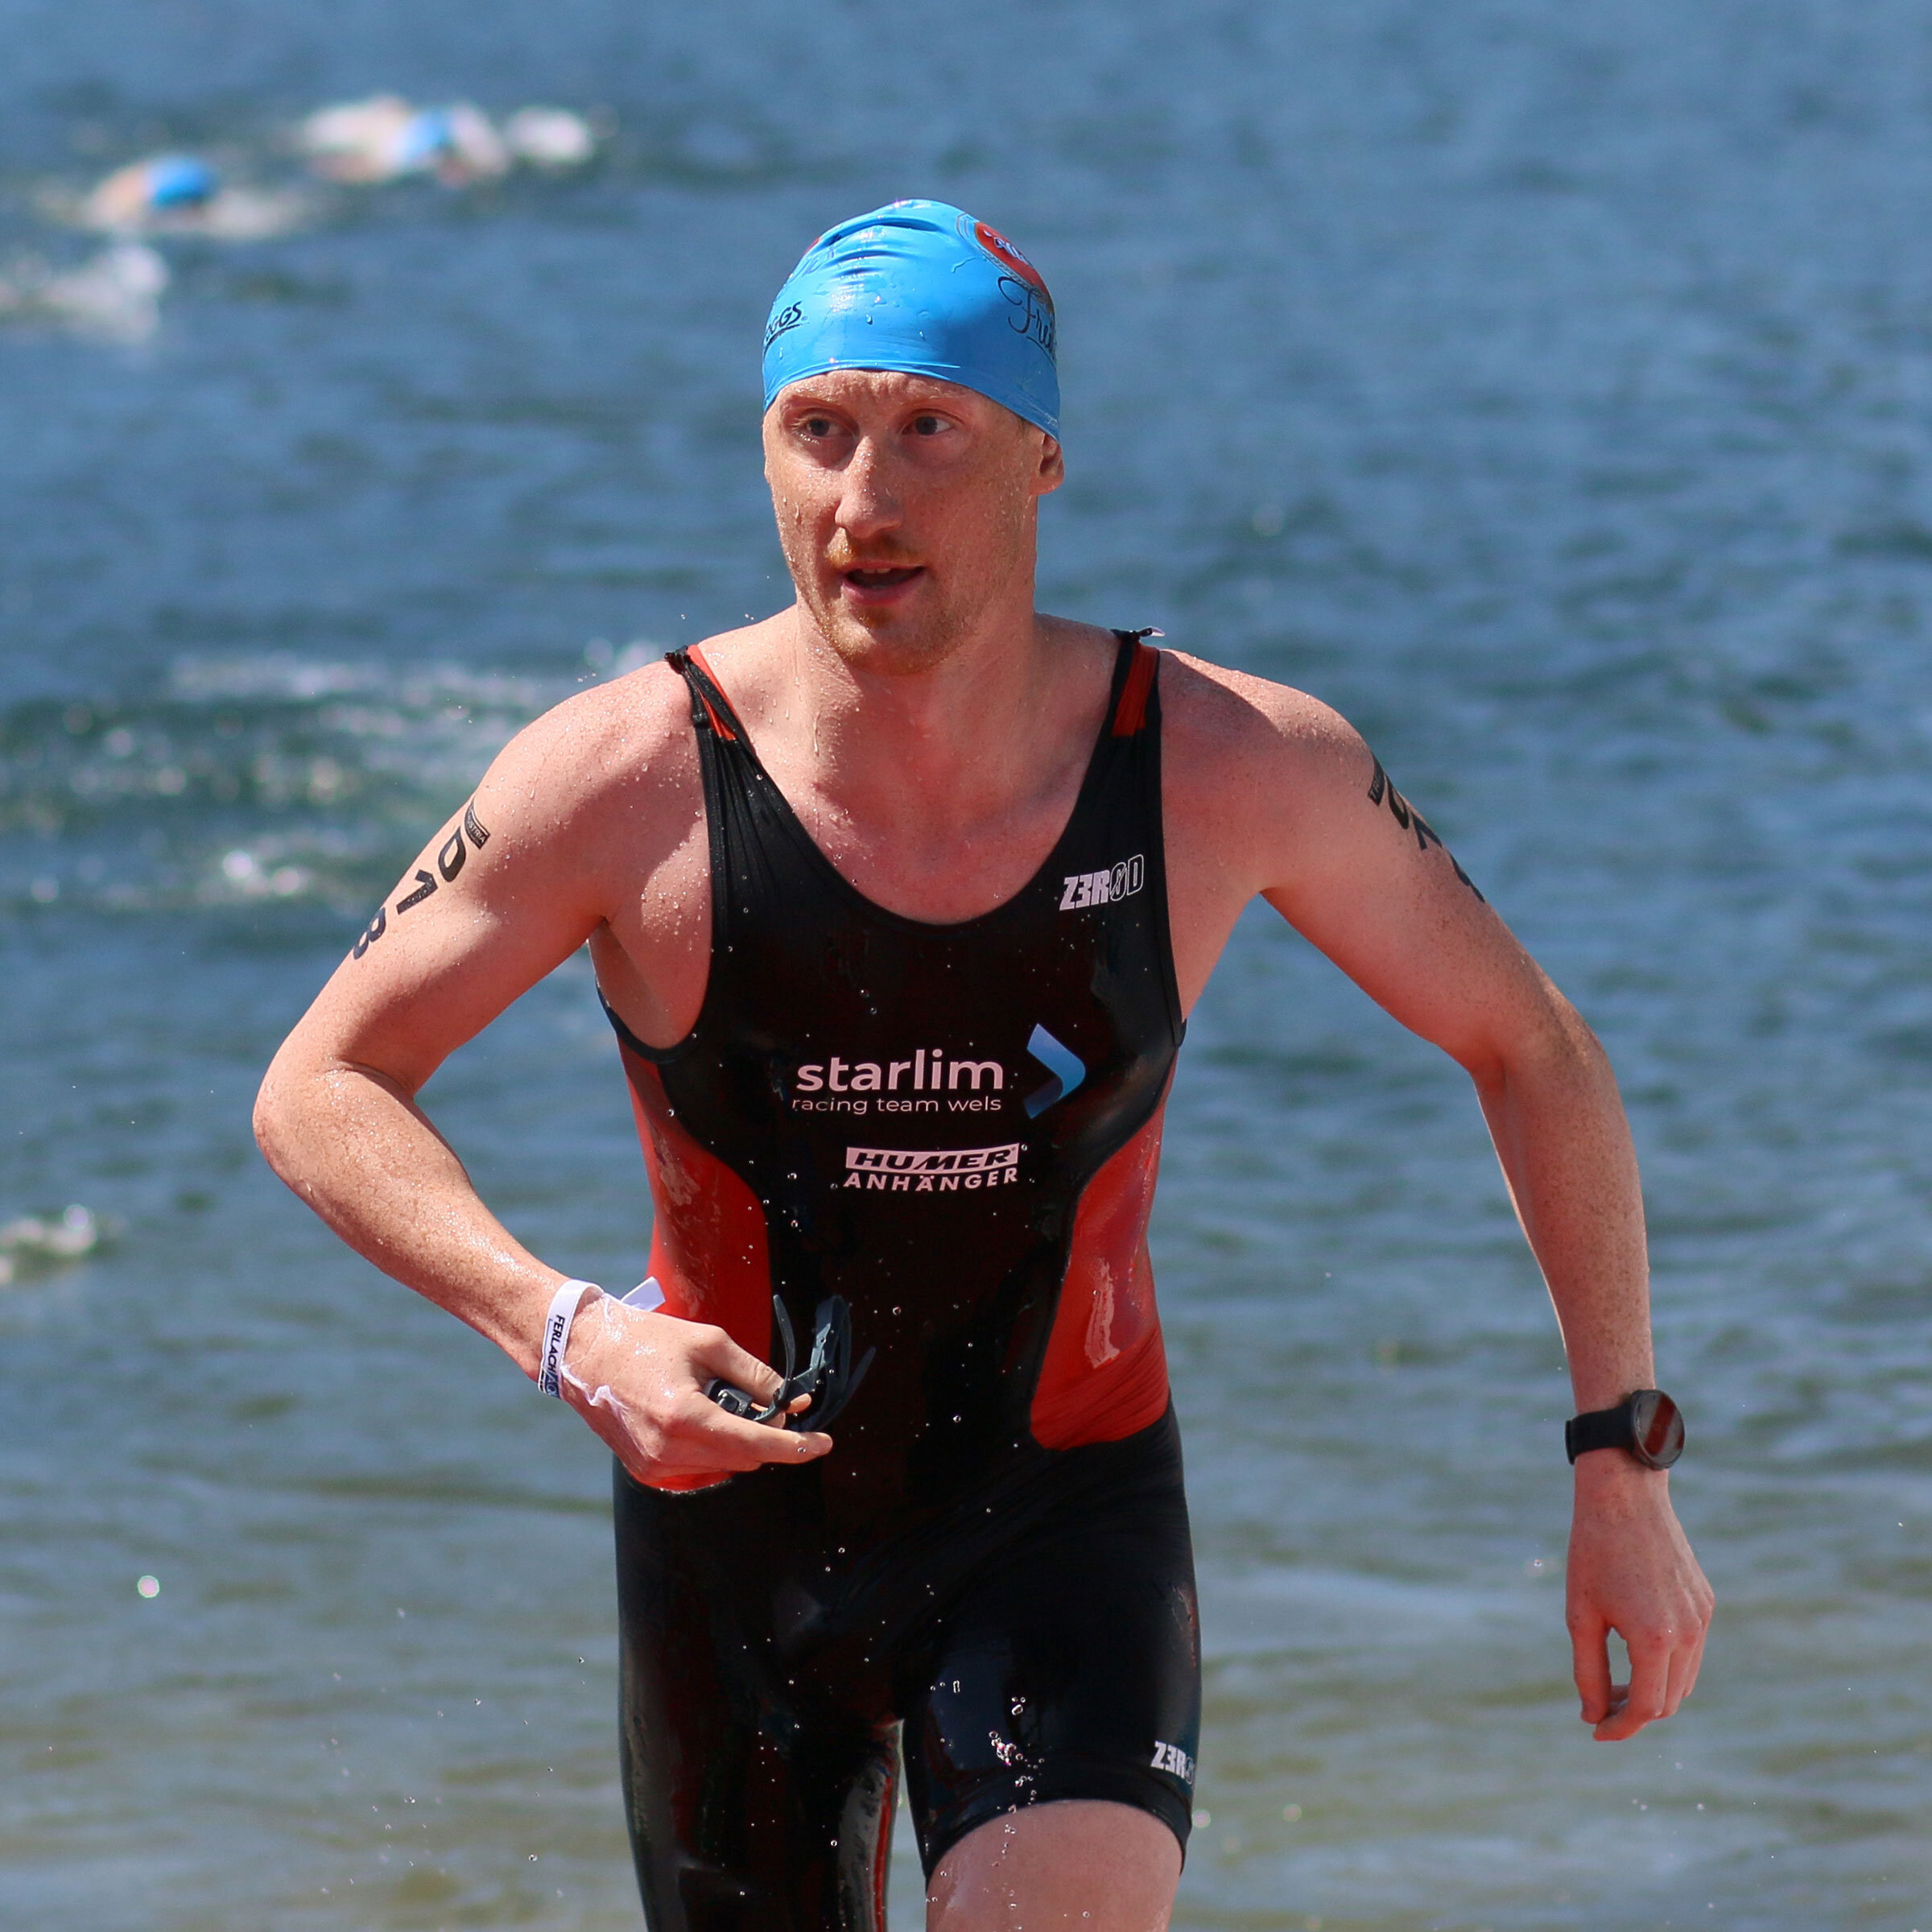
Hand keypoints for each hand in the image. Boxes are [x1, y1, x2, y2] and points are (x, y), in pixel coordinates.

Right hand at [555, 1293, 830, 1486]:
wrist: (582, 1350)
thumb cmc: (646, 1339)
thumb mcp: (709, 1344)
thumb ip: (757, 1375)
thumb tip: (793, 1400)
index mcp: (686, 1418)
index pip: (757, 1444)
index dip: (797, 1446)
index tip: (824, 1443)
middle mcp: (668, 1451)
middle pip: (745, 1458)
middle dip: (767, 1435)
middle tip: (774, 1404)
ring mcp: (653, 1465)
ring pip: (722, 1466)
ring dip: (738, 1442)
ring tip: (726, 1403)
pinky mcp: (643, 1469)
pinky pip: (696, 1467)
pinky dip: (711, 1448)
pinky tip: (702, 1416)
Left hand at [1565, 1454, 1713, 1740]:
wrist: (1624, 1495)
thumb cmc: (1592, 1551)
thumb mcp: (1580, 1615)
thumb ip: (1589, 1672)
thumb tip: (1594, 1715)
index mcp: (1655, 1638)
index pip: (1647, 1708)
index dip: (1620, 1727)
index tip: (1595, 1730)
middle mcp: (1689, 1632)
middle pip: (1670, 1701)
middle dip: (1636, 1713)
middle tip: (1600, 1708)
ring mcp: (1703, 1617)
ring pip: (1685, 1680)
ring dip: (1654, 1692)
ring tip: (1616, 1684)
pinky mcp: (1706, 1602)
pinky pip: (1692, 1651)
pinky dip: (1667, 1664)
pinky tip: (1635, 1651)